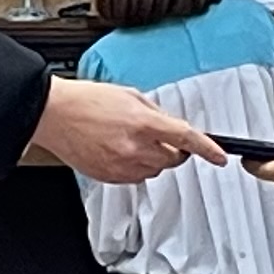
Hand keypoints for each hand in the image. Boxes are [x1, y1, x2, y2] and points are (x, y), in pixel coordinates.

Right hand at [31, 78, 221, 183]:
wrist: (54, 114)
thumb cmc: (86, 101)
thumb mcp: (129, 95)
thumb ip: (156, 113)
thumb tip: (172, 127)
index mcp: (142, 122)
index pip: (186, 138)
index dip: (208, 149)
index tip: (220, 157)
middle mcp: (134, 148)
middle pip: (173, 159)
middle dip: (174, 150)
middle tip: (159, 137)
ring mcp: (121, 166)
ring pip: (156, 171)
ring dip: (154, 158)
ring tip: (132, 140)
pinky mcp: (109, 177)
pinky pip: (136, 178)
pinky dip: (136, 167)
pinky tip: (120, 150)